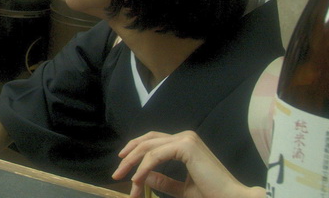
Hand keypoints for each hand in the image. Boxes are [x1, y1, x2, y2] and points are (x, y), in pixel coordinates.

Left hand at [113, 131, 264, 197]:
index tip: (122, 165)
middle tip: (117, 174)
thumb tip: (142, 175)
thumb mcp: (181, 188)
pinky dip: (143, 167)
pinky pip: (156, 155)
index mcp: (184, 143)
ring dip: (133, 165)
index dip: (135, 151)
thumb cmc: (211, 194)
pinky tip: (137, 179)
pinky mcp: (186, 146)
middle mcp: (184, 136)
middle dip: (129, 157)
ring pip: (148, 147)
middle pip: (147, 141)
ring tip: (127, 182)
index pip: (152, 141)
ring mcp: (185, 139)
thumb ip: (163, 180)